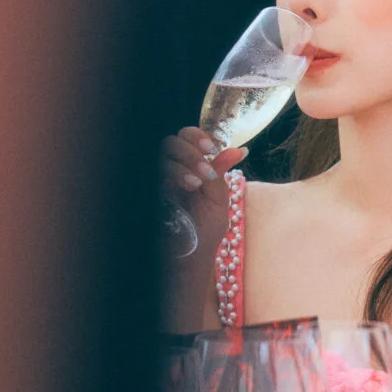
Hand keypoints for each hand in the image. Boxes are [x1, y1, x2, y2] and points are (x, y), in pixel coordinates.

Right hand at [161, 127, 245, 254]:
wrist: (193, 255)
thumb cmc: (206, 227)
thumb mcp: (218, 197)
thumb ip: (222, 171)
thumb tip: (241, 150)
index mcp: (189, 165)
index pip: (186, 136)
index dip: (197, 136)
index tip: (211, 148)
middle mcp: (171, 169)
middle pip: (170, 142)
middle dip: (190, 152)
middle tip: (206, 171)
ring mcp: (158, 181)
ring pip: (160, 157)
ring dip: (183, 166)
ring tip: (198, 183)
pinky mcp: (150, 194)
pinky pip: (152, 175)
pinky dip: (172, 177)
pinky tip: (187, 187)